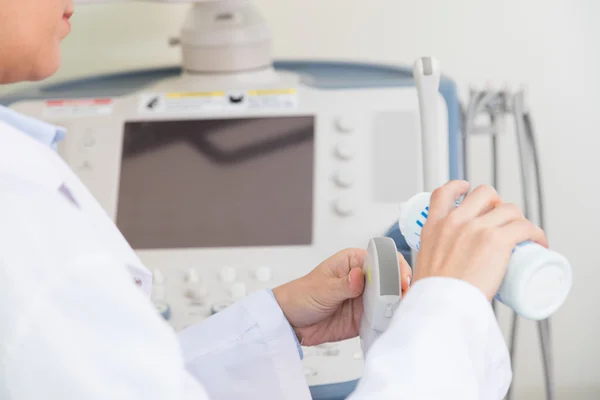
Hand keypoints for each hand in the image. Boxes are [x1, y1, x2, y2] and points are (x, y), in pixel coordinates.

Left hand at [273, 248, 411, 346]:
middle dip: (400, 288)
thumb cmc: (301, 295)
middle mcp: (363, 279)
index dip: (395, 267)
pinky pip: (381, 319)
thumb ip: (343, 285)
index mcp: (353, 262)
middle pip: (391, 279)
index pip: (382, 258)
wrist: (291, 322)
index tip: (400, 279)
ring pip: (389, 300)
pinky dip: (388, 321)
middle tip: (402, 298)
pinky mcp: (364, 318)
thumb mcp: (322, 289)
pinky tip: (390, 323)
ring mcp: (365, 299)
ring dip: (396, 305)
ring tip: (398, 311)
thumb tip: (359, 276)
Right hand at [415, 180, 548, 299]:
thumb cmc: (433, 296)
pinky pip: (525, 228)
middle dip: (496, 202)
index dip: (458, 187)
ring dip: (519, 218)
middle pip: (484, 193)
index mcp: (433, 227)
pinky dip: (536, 234)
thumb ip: (432, 264)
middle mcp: (455, 221)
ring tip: (523, 233)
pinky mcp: (497, 240)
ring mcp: (476, 228)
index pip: (444, 193)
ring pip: (509, 208)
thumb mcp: (422, 268)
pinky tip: (537, 242)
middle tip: (501, 219)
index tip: (466, 190)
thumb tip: (442, 276)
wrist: (441, 306)